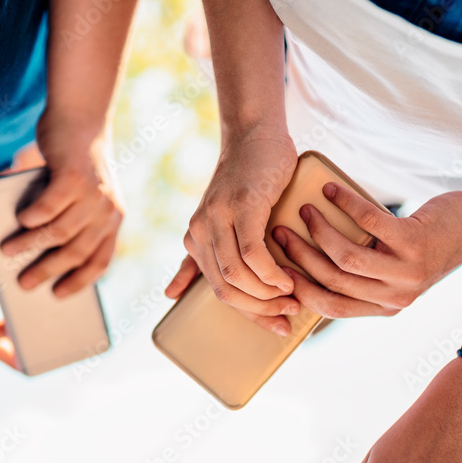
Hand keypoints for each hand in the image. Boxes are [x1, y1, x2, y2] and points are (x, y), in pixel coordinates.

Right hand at [0, 124, 122, 296]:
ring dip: (30, 246)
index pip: (100, 260)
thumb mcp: (77, 194)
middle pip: (76, 252)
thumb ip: (65, 219)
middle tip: (24, 284)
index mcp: (112, 220)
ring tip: (7, 252)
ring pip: (59, 233)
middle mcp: (107, 211)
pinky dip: (31, 218)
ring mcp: (93, 195)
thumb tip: (32, 253)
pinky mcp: (74, 178)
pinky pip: (48, 208)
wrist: (79, 115)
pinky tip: (17, 221)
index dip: (80, 281)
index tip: (60, 296)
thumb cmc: (71, 159)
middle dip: (47, 271)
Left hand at [165, 126, 299, 334]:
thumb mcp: (223, 221)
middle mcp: (201, 232)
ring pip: (238, 276)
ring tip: (292, 296)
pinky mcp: (242, 206)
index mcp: (195, 240)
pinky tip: (287, 278)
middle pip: (226, 290)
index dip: (249, 315)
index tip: (277, 326)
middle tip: (288, 314)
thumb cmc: (248, 180)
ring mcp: (219, 218)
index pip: (218, 292)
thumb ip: (198, 258)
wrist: (255, 136)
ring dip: (268, 294)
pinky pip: (253, 253)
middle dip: (259, 310)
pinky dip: (271, 273)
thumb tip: (169, 296)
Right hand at [273, 184, 461, 317]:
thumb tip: (308, 262)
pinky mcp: (414, 242)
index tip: (276, 269)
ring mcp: (406, 272)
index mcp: (384, 308)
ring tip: (304, 210)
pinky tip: (330, 190)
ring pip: (345, 258)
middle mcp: (395, 297)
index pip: (329, 307)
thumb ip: (361, 275)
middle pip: (331, 281)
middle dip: (298, 256)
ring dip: (318, 231)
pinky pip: (368, 224)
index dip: (298, 290)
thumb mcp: (392, 271)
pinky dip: (344, 204)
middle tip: (279, 232)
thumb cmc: (424, 244)